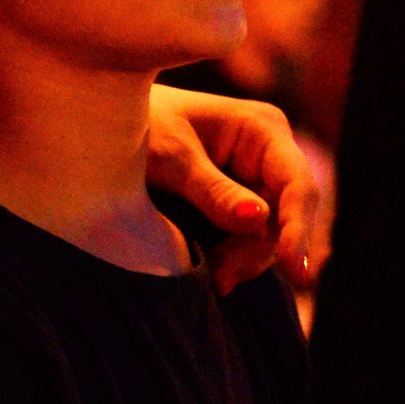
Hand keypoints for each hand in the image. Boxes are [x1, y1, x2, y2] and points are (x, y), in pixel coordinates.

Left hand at [145, 85, 316, 294]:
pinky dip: (231, 258)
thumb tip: (259, 219)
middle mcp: (268, 154)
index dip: (298, 228)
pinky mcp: (238, 203)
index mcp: (262, 129)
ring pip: (268, 235)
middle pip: (286, 217)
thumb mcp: (170, 158)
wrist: (106, 125)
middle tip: (221, 279)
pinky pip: (248, 239)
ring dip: (242, 260)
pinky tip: (212, 273)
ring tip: (212, 278)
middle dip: (258, 252)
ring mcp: (255, 179)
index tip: (293, 270)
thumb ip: (213, 190)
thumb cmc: (137, 124)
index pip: (296, 184)